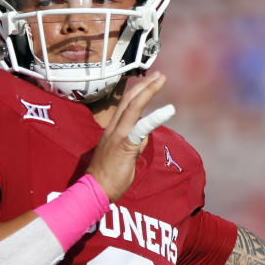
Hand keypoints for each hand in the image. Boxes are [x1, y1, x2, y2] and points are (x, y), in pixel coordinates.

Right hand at [86, 71, 167, 200]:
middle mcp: (113, 128)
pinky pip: (141, 128)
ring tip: (161, 79)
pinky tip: (169, 109)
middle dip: (145, 84)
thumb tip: (144, 137)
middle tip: (160, 74)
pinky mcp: (124, 145)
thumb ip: (134, 144)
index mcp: (112, 130)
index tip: (150, 81)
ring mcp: (118, 135)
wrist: (95, 190)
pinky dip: (156, 117)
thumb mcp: (123, 156)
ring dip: (148, 90)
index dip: (138, 91)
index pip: (125, 105)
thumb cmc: (108, 176)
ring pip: (133, 106)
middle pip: (129, 99)